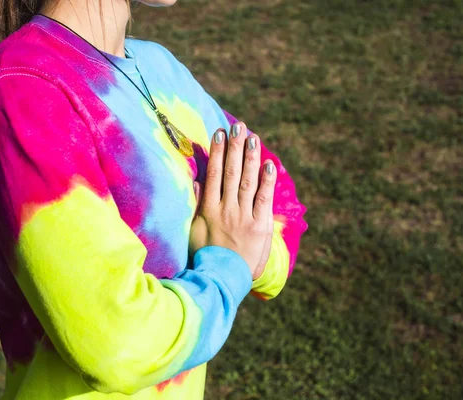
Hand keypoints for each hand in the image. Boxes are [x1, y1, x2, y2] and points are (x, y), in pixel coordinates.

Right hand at [189, 122, 276, 278]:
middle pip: (230, 172)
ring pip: (247, 181)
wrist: (221, 279)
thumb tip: (197, 182)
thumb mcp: (193, 230)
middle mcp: (226, 209)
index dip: (217, 151)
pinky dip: (266, 181)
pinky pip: (263, 199)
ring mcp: (243, 216)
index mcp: (208, 209)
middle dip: (234, 147)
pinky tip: (268, 164)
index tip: (219, 133)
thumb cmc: (204, 256)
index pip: (213, 174)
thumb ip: (196, 206)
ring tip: (252, 137)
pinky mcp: (259, 226)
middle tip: (238, 126)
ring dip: (250, 157)